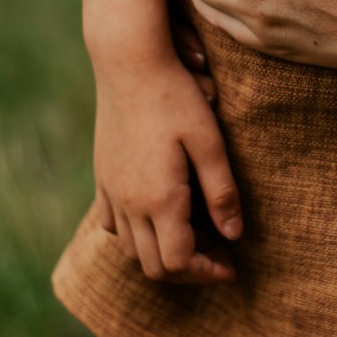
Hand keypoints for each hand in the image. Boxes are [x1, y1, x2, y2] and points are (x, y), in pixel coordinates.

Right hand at [91, 51, 241, 284]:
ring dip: (162, 253)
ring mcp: (110, 191)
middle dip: (189, 270)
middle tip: (218, 252)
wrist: (129, 64)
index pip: (179, 262)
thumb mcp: (210, 142)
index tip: (231, 264)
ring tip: (194, 232)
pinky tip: (159, 213)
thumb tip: (234, 235)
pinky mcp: (102, 177)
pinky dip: (136, 234)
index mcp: (159, 199)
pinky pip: (112, 224)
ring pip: (130, 249)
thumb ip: (222, 192)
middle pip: (153, 266)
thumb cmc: (176, 98)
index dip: (207, 272)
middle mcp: (129, 203)